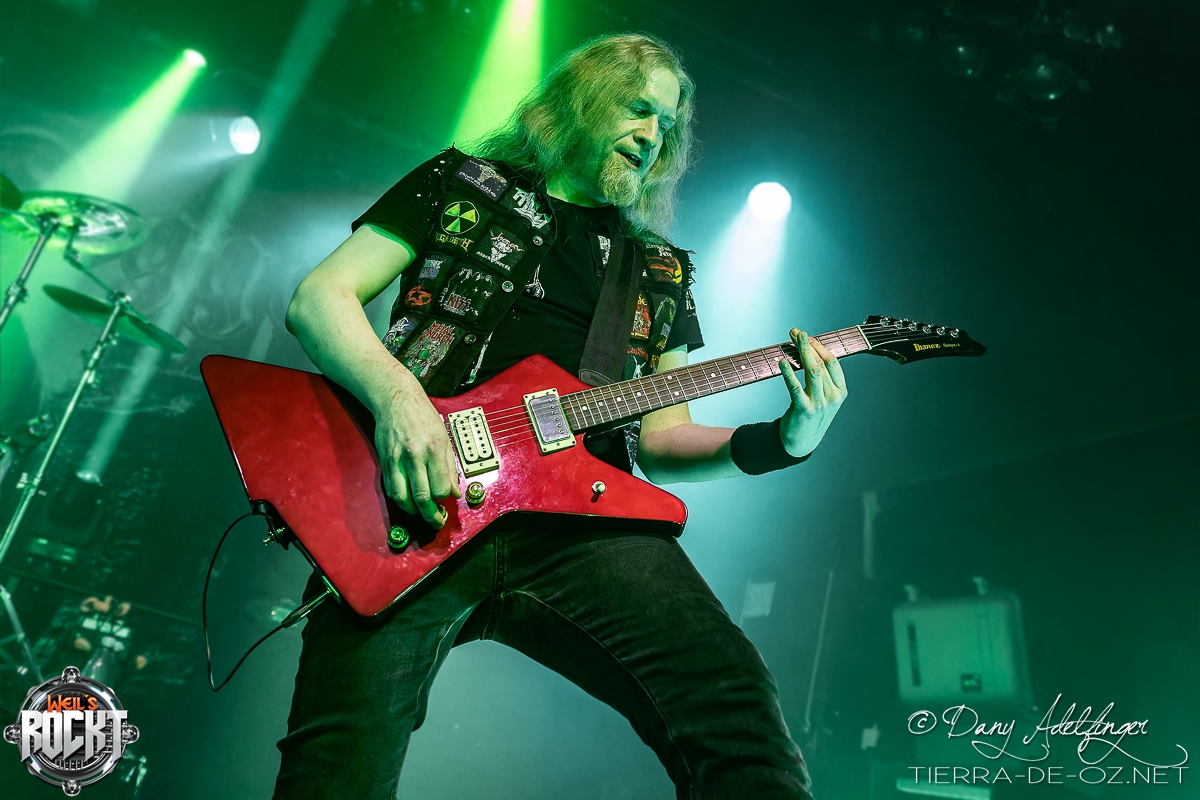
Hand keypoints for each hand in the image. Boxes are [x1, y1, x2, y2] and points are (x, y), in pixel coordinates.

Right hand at [372, 386, 461, 527]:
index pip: (440, 487)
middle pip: (422, 497)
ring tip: (421, 513)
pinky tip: (408, 500)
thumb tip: (453, 492)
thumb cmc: (423, 416)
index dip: (445, 500)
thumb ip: (449, 468)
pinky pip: (391, 489)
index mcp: (434, 449)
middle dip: (430, 515)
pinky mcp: (385, 461)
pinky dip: (400, 500)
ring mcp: (397, 460)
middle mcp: (415, 456)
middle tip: (436, 522)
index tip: (447, 502)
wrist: (396, 399)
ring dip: (413, 511)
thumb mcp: (444, 438)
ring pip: (403, 498)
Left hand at [779, 328, 847, 456]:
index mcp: (840, 391)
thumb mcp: (824, 397)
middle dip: (808, 345)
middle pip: (821, 363)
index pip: (833, 362)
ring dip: (802, 352)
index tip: (807, 336)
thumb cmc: (811, 415)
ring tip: (792, 340)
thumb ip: (822, 378)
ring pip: (812, 371)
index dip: (819, 346)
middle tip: (796, 332)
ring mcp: (819, 403)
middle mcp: (832, 396)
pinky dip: (789, 373)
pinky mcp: (803, 409)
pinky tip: (783, 362)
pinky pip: (795, 387)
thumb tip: (808, 351)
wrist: (802, 442)